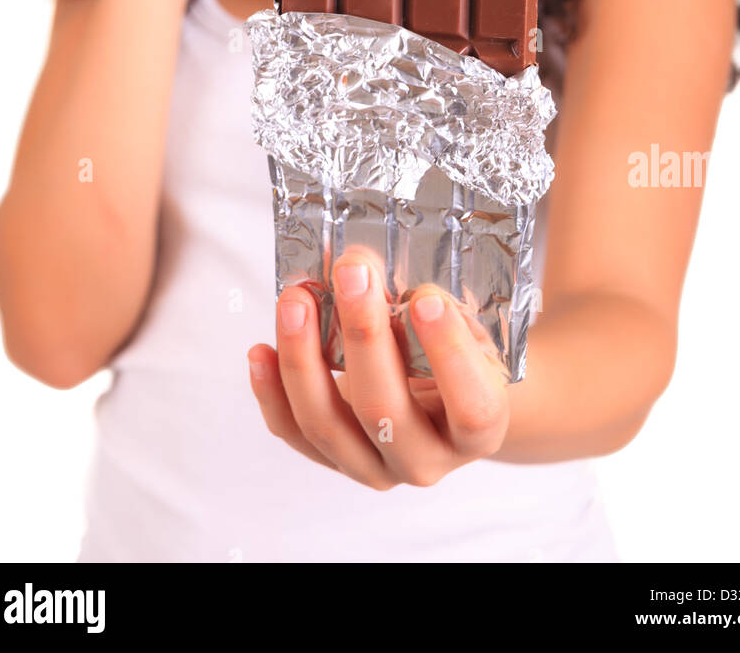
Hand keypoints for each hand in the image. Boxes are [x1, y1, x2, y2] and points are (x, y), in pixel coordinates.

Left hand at [246, 244, 509, 487]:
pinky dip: (271, 391)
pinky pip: (293, 432)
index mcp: (479, 430)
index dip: (449, 355)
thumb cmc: (456, 358)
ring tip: (296, 299)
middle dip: (363, 335)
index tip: (426, 298)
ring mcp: (375, 468)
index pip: (471, 407)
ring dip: (304, 357)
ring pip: (327, 425)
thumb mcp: (466, 332)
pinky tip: (261, 350)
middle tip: (351, 273)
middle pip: (384, 411)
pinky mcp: (332, 461)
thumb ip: (433, 308)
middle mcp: (426, 460)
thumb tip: (369, 270)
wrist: (440, 402)